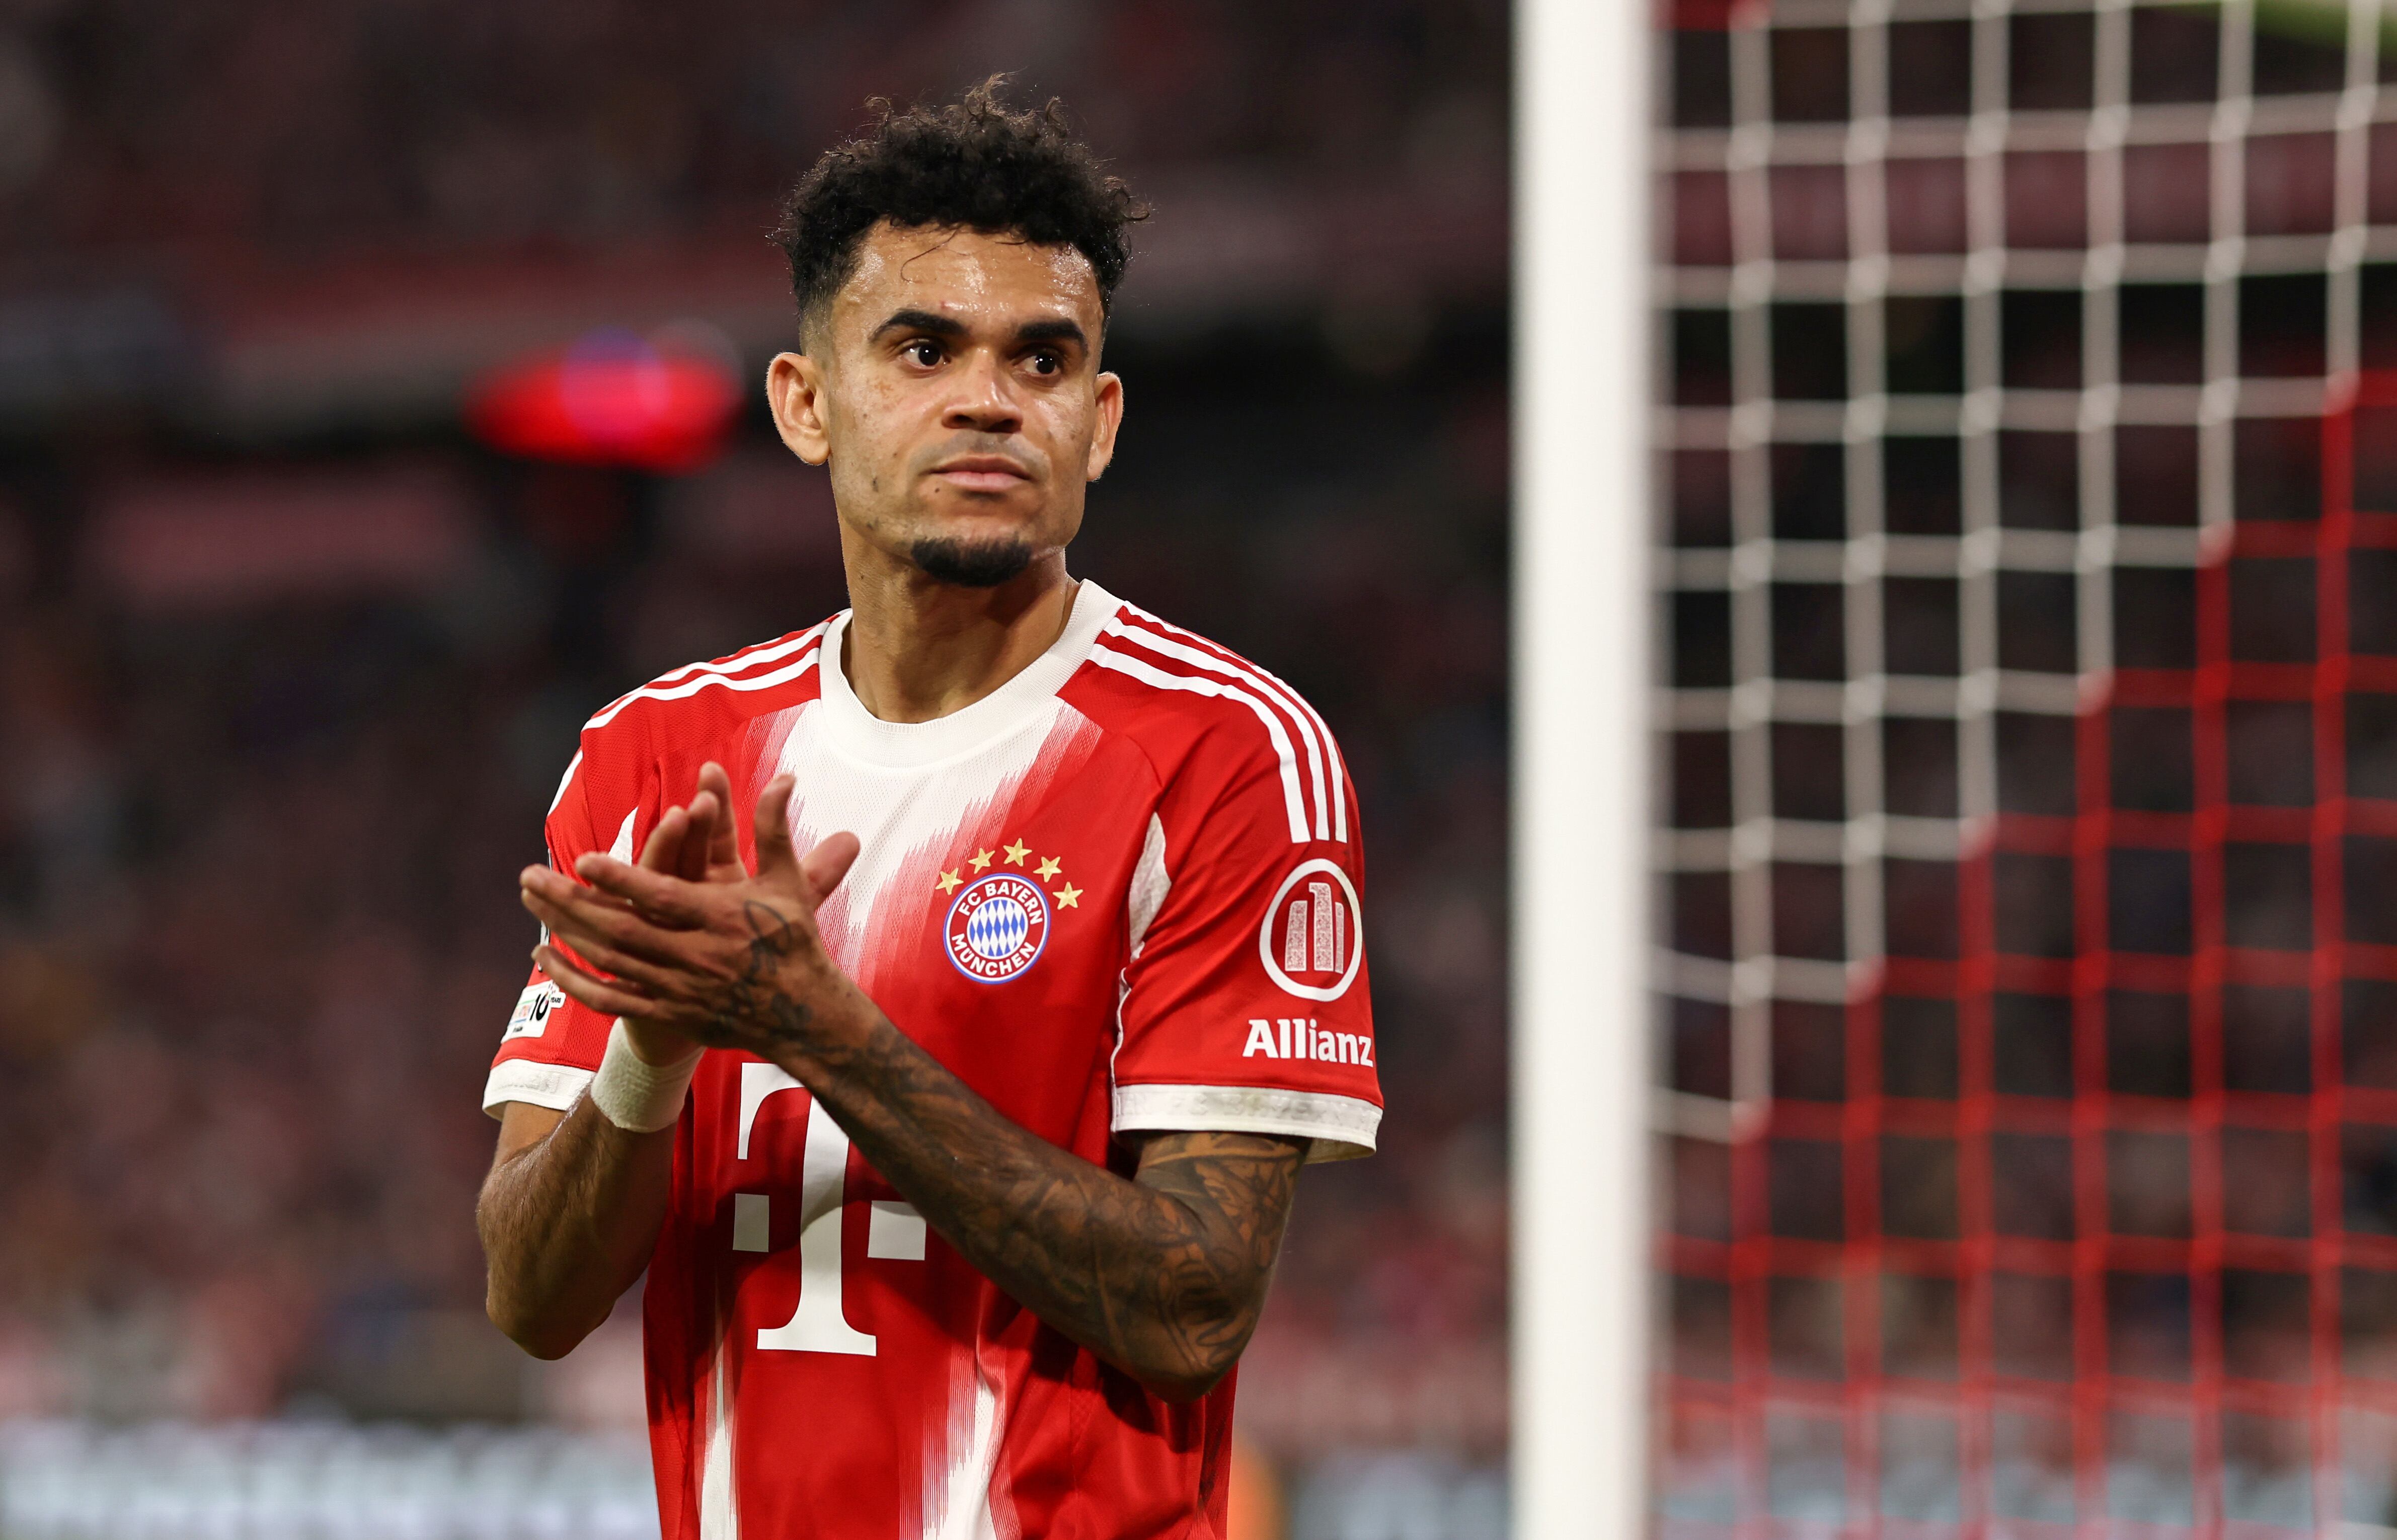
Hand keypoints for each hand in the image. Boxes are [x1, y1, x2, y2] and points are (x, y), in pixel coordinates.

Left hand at [520, 775, 868, 1062]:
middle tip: (530, 876)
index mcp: (722, 918)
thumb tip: (784, 778)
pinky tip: (544, 956)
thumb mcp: (788, 884)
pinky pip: (608, 999)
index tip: (583, 859)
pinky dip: (572, 979)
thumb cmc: (793, 941)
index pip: (664, 896)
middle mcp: (695, 955)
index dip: (623, 879)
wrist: (803, 1015)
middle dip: (571, 901)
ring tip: (532, 901)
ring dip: (564, 930)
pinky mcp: (667, 1013)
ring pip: (609, 960)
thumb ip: (775, 830)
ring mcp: (677, 988)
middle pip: (622, 928)